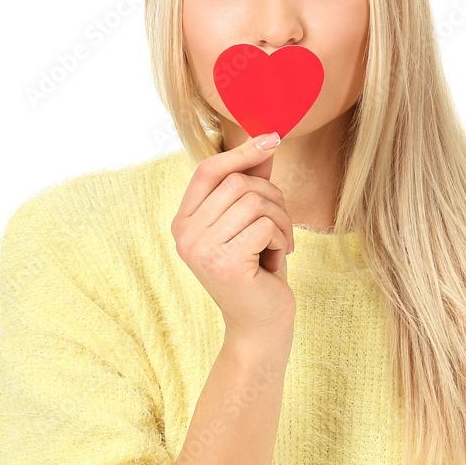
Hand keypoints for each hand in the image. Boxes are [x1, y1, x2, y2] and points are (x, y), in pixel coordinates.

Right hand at [171, 134, 295, 337]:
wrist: (260, 326)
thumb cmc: (258, 273)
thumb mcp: (252, 223)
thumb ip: (252, 184)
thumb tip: (266, 139)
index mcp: (184, 222)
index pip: (208, 170)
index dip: (241, 151)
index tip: (273, 138)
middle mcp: (185, 234)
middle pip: (238, 183)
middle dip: (273, 197)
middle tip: (281, 227)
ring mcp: (201, 249)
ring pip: (255, 201)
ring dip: (280, 220)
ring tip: (280, 244)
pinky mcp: (224, 263)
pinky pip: (265, 225)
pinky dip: (281, 238)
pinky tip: (277, 259)